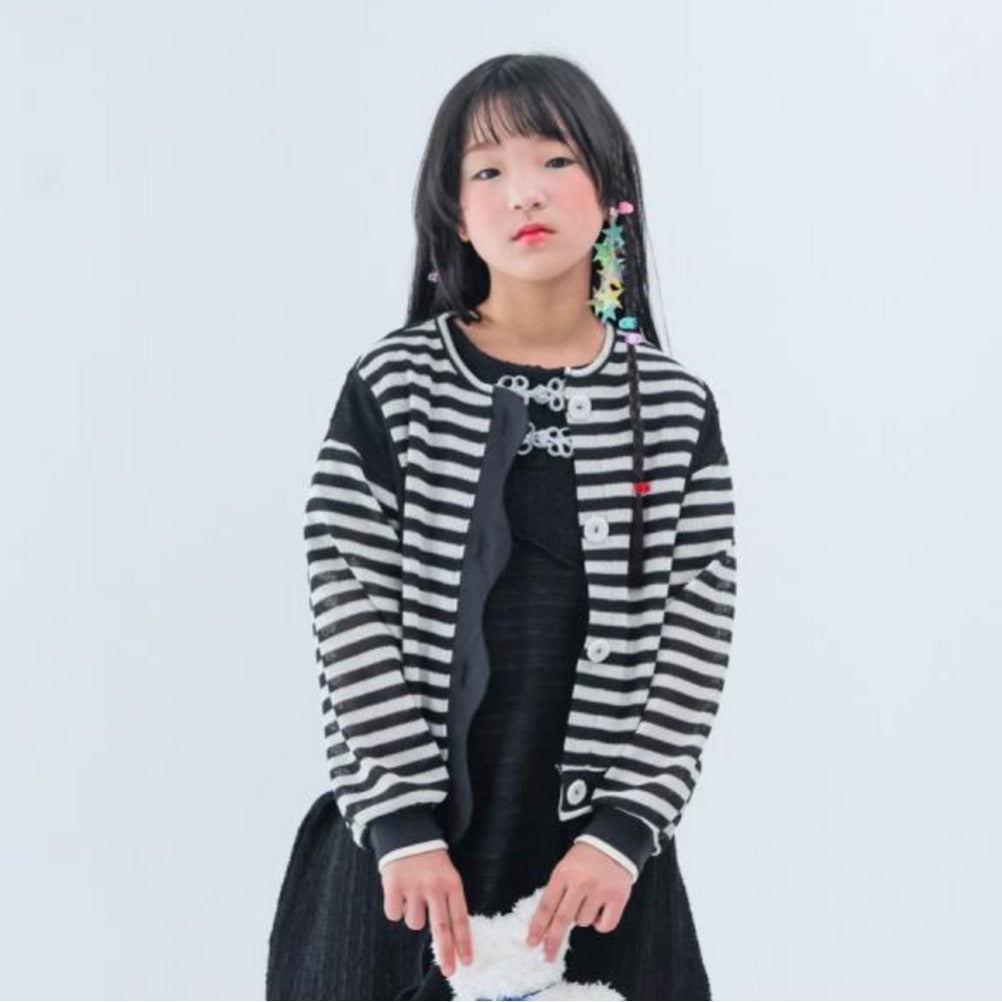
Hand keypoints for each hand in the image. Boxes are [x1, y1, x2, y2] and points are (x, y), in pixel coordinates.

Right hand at [381, 848, 473, 977]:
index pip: (460, 918)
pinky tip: (399, 893)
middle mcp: (434, 886)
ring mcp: (413, 886)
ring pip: (414, 923)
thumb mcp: (447, 875)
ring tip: (413, 896)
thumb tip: (450, 937)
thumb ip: (448, 901)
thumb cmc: (430, 862)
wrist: (408, 833)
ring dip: (413, 915)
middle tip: (449, 971)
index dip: (463, 942)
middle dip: (446, 952)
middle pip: (442, 927)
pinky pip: (393, 914)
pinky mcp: (393, 886)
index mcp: (452, 883)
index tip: (467, 961)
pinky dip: (395, 908)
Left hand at [525, 842, 632, 961]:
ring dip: (582, 918)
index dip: (538, 926)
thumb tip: (546, 927)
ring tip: (588, 900)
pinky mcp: (618, 897)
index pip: (547, 905)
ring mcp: (600, 890)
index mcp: (563, 873)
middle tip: (547, 955)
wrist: (613, 844)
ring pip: (583, 922)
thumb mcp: (565, 869)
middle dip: (553, 941)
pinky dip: (600, 924)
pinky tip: (601, 910)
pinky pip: (604, 926)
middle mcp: (581, 882)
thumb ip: (556, 893)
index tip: (532, 943)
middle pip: (562, 919)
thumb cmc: (584, 860)